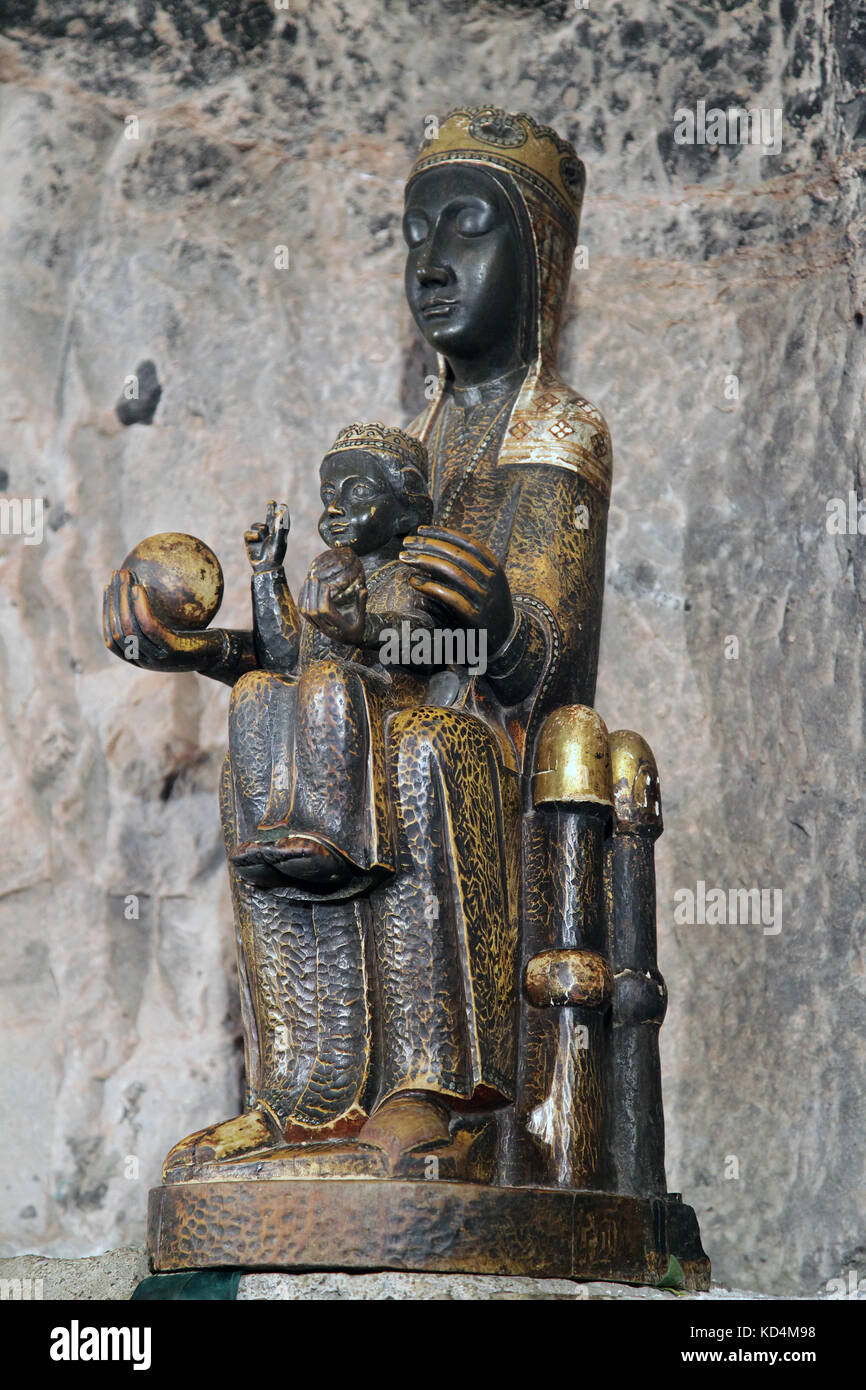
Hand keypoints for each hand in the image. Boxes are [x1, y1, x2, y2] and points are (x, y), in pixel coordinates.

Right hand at [102, 569, 219, 671]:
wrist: (220, 653)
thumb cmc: (196, 638)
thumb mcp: (171, 628)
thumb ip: (152, 618)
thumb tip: (136, 586)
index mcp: (140, 659)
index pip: (112, 638)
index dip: (106, 612)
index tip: (108, 588)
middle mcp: (144, 661)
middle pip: (118, 631)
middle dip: (113, 600)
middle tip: (117, 575)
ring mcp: (157, 657)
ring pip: (130, 627)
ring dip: (124, 598)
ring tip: (127, 575)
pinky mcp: (171, 650)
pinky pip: (150, 626)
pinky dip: (141, 607)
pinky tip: (140, 588)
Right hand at [245, 501, 289, 573]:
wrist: (265, 567)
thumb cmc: (275, 554)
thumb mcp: (278, 539)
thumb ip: (279, 525)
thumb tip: (282, 510)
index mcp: (279, 534)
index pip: (280, 521)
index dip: (280, 513)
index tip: (282, 505)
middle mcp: (270, 535)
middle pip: (270, 519)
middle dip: (270, 510)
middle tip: (271, 502)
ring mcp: (260, 538)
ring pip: (256, 525)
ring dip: (259, 528)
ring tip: (262, 536)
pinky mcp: (250, 541)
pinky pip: (248, 532)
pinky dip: (252, 535)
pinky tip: (256, 540)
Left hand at [299, 549, 366, 644]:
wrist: (349, 639)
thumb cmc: (357, 626)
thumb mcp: (362, 616)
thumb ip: (361, 603)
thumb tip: (363, 589)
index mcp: (339, 627)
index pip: (325, 612)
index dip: (323, 598)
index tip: (326, 585)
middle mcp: (327, 629)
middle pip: (313, 611)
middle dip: (313, 594)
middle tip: (314, 578)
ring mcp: (318, 627)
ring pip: (306, 612)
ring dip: (306, 595)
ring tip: (309, 580)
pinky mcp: (313, 624)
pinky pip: (303, 613)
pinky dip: (302, 600)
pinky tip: (305, 588)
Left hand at [399, 525, 513, 653]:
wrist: (506, 639)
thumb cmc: (488, 606)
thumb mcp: (485, 581)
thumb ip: (466, 566)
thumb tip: (434, 546)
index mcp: (494, 567)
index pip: (467, 542)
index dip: (443, 533)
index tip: (421, 529)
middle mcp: (492, 580)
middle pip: (457, 554)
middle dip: (429, 545)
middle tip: (407, 542)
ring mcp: (484, 599)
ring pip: (452, 573)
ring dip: (425, 562)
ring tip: (405, 558)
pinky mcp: (475, 617)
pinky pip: (450, 597)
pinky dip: (430, 587)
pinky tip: (414, 581)